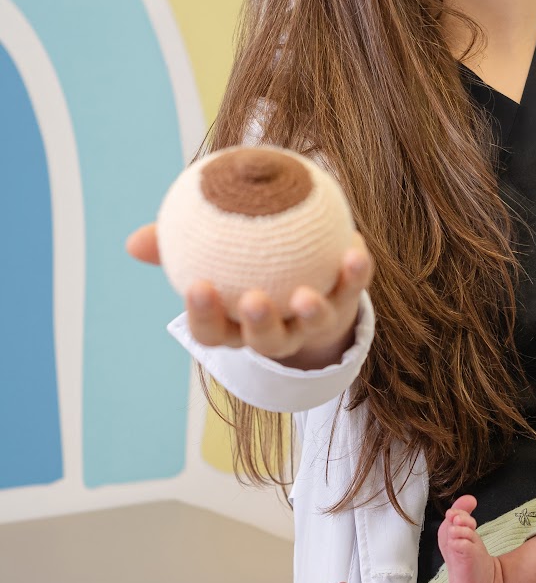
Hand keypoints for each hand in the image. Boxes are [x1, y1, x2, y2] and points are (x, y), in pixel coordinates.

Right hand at [126, 222, 373, 367]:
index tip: (197, 287)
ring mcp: (310, 323)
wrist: (302, 274)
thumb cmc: (242, 263)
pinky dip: (353, 271)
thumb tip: (135, 241)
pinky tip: (354, 245)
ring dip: (310, 312)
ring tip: (305, 294)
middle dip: (259, 325)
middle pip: (266, 341)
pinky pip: (351, 287)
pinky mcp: (343, 303)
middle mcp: (274, 332)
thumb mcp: (208, 253)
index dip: (204, 317)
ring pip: (311, 326)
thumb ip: (175, 246)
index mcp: (236, 325)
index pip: (213, 332)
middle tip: (253, 300)